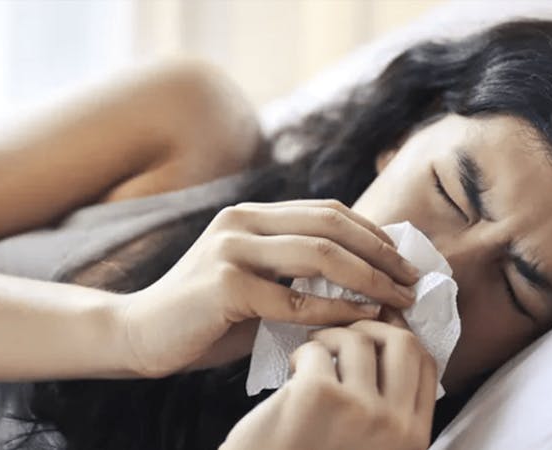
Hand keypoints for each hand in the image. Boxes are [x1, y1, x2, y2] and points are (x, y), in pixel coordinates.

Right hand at [116, 199, 418, 377]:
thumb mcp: (255, 285)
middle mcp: (241, 222)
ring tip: (400, 299)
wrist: (138, 334)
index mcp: (250, 215)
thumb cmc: (204, 316)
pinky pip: (295, 299)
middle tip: (413, 279)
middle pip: (330, 224)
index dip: (372, 232)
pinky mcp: (224, 285)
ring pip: (319, 254)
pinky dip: (337, 309)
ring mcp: (231, 250)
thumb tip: (362, 284)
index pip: (326, 211)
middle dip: (381, 252)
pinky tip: (363, 318)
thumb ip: (296, 276)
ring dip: (369, 277)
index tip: (403, 260)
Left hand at [221, 316, 437, 449]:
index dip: (399, 338)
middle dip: (371, 329)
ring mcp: (360, 409)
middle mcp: (395, 424)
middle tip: (342, 339)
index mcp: (413, 438)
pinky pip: (317, 349)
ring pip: (357, 338)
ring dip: (329, 339)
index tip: (375, 335)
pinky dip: (301, 355)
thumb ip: (390, 409)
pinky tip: (292, 375)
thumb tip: (394, 337)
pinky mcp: (318, 395)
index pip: (426, 364)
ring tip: (310, 360)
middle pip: (403, 342)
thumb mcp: (371, 444)